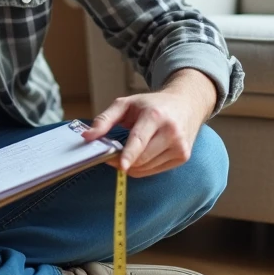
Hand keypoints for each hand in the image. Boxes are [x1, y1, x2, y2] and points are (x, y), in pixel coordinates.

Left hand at [82, 70, 215, 177]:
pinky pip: (155, 170)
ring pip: (147, 167)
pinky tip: (143, 153)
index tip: (121, 166)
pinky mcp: (183, 156)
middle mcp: (171, 132)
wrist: (186, 104)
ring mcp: (179, 146)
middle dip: (123, 161)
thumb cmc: (152, 104)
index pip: (140, 140)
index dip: (129, 154)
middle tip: (112, 155)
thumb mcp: (125, 104)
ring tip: (128, 152)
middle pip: (142, 158)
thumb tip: (87, 136)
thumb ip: (104, 120)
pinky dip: (144, 167)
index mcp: (155, 116)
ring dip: (132, 165)